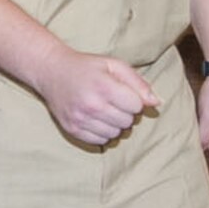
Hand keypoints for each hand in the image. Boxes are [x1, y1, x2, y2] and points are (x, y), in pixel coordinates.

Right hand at [33, 49, 159, 145]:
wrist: (52, 72)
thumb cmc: (87, 67)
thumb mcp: (113, 65)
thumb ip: (138, 83)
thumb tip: (156, 103)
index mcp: (104, 86)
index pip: (136, 106)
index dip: (134, 100)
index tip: (124, 93)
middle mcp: (91, 105)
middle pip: (127, 122)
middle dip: (126, 112)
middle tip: (114, 101)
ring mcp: (80, 119)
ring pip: (115, 134)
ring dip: (115, 124)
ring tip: (105, 110)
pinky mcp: (72, 130)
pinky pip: (100, 141)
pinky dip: (103, 133)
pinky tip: (97, 120)